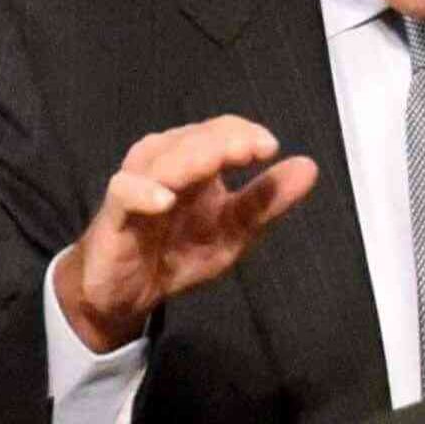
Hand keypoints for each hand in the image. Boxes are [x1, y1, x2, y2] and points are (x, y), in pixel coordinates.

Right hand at [54, 117, 319, 355]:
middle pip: (195, 137)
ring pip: (161, 157)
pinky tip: (165, 200)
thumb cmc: (178, 252)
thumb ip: (266, 201)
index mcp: (195, 160)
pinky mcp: (114, 214)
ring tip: (219, 163)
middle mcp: (165, 162)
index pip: (222, 129)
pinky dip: (142, 192)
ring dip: (191, 158)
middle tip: (255, 149)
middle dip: (226, 140)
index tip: (270, 148)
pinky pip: (124, 193)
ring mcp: (137, 185)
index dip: (245, 133)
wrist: (124, 295)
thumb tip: (310, 167)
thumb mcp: (232, 233)